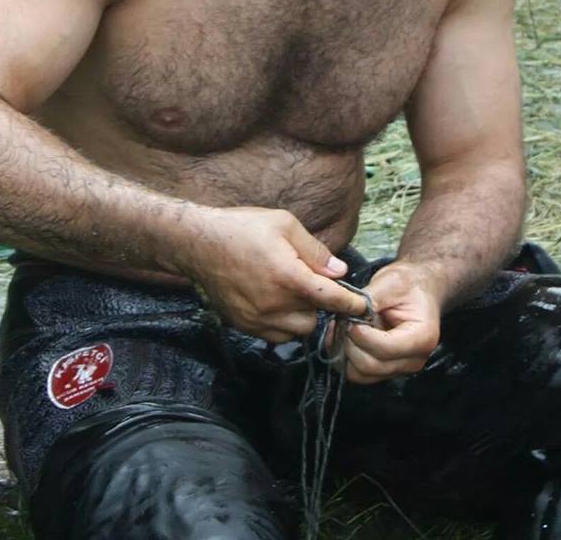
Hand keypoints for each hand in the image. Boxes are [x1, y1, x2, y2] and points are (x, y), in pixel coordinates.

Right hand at [179, 206, 369, 342]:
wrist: (198, 242)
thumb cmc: (242, 227)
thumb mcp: (284, 224)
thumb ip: (315, 251)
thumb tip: (339, 272)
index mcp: (288, 277)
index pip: (330, 299)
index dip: (351, 304)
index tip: (362, 306)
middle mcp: (273, 304)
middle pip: (314, 319)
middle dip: (319, 305)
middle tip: (311, 284)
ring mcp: (256, 318)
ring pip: (295, 331)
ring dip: (301, 317)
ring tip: (291, 293)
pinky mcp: (242, 325)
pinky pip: (274, 335)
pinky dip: (282, 324)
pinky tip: (275, 302)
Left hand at [338, 261, 442, 384]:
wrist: (419, 289)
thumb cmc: (409, 284)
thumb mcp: (391, 282)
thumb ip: (369, 299)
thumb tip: (347, 312)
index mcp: (422, 337)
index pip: (385, 349)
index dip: (361, 335)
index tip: (350, 318)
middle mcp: (413, 359)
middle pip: (370, 366)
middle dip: (350, 343)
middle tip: (343, 321)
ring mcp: (399, 367)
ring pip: (361, 374)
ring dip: (345, 351)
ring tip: (343, 327)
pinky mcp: (386, 368)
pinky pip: (359, 372)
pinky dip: (345, 357)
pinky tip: (344, 336)